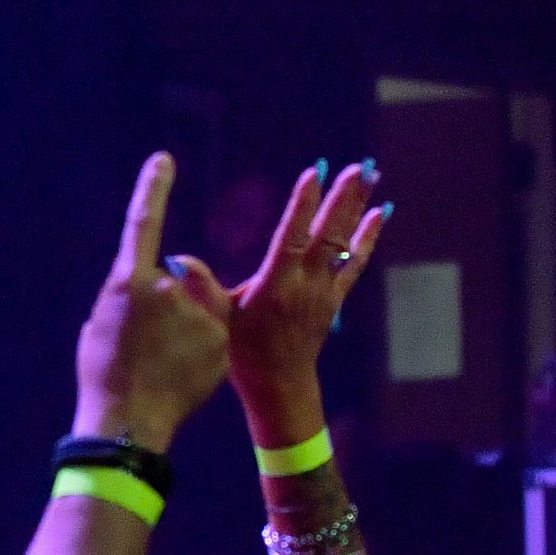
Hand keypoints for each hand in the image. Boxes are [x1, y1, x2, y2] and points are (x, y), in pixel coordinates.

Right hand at [72, 152, 235, 452]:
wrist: (127, 420)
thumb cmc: (104, 373)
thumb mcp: (103, 324)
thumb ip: (129, 295)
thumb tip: (148, 284)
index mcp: (128, 281)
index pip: (142, 223)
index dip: (153, 189)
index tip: (164, 159)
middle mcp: (164, 288)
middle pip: (178, 281)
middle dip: (172, 304)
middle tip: (153, 343)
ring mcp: (194, 312)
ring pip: (199, 309)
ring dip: (188, 330)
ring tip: (166, 366)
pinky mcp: (219, 337)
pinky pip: (214, 334)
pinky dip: (203, 350)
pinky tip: (184, 375)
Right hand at [221, 162, 393, 444]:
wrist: (279, 386)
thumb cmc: (243, 352)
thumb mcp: (217, 320)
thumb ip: (200, 288)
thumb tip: (176, 259)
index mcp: (277, 286)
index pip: (292, 238)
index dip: (302, 206)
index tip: (314, 174)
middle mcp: (306, 285)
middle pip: (328, 235)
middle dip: (343, 199)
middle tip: (359, 167)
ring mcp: (324, 291)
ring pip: (345, 243)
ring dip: (358, 209)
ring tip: (372, 177)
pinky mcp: (334, 298)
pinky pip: (354, 262)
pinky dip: (368, 237)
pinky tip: (379, 214)